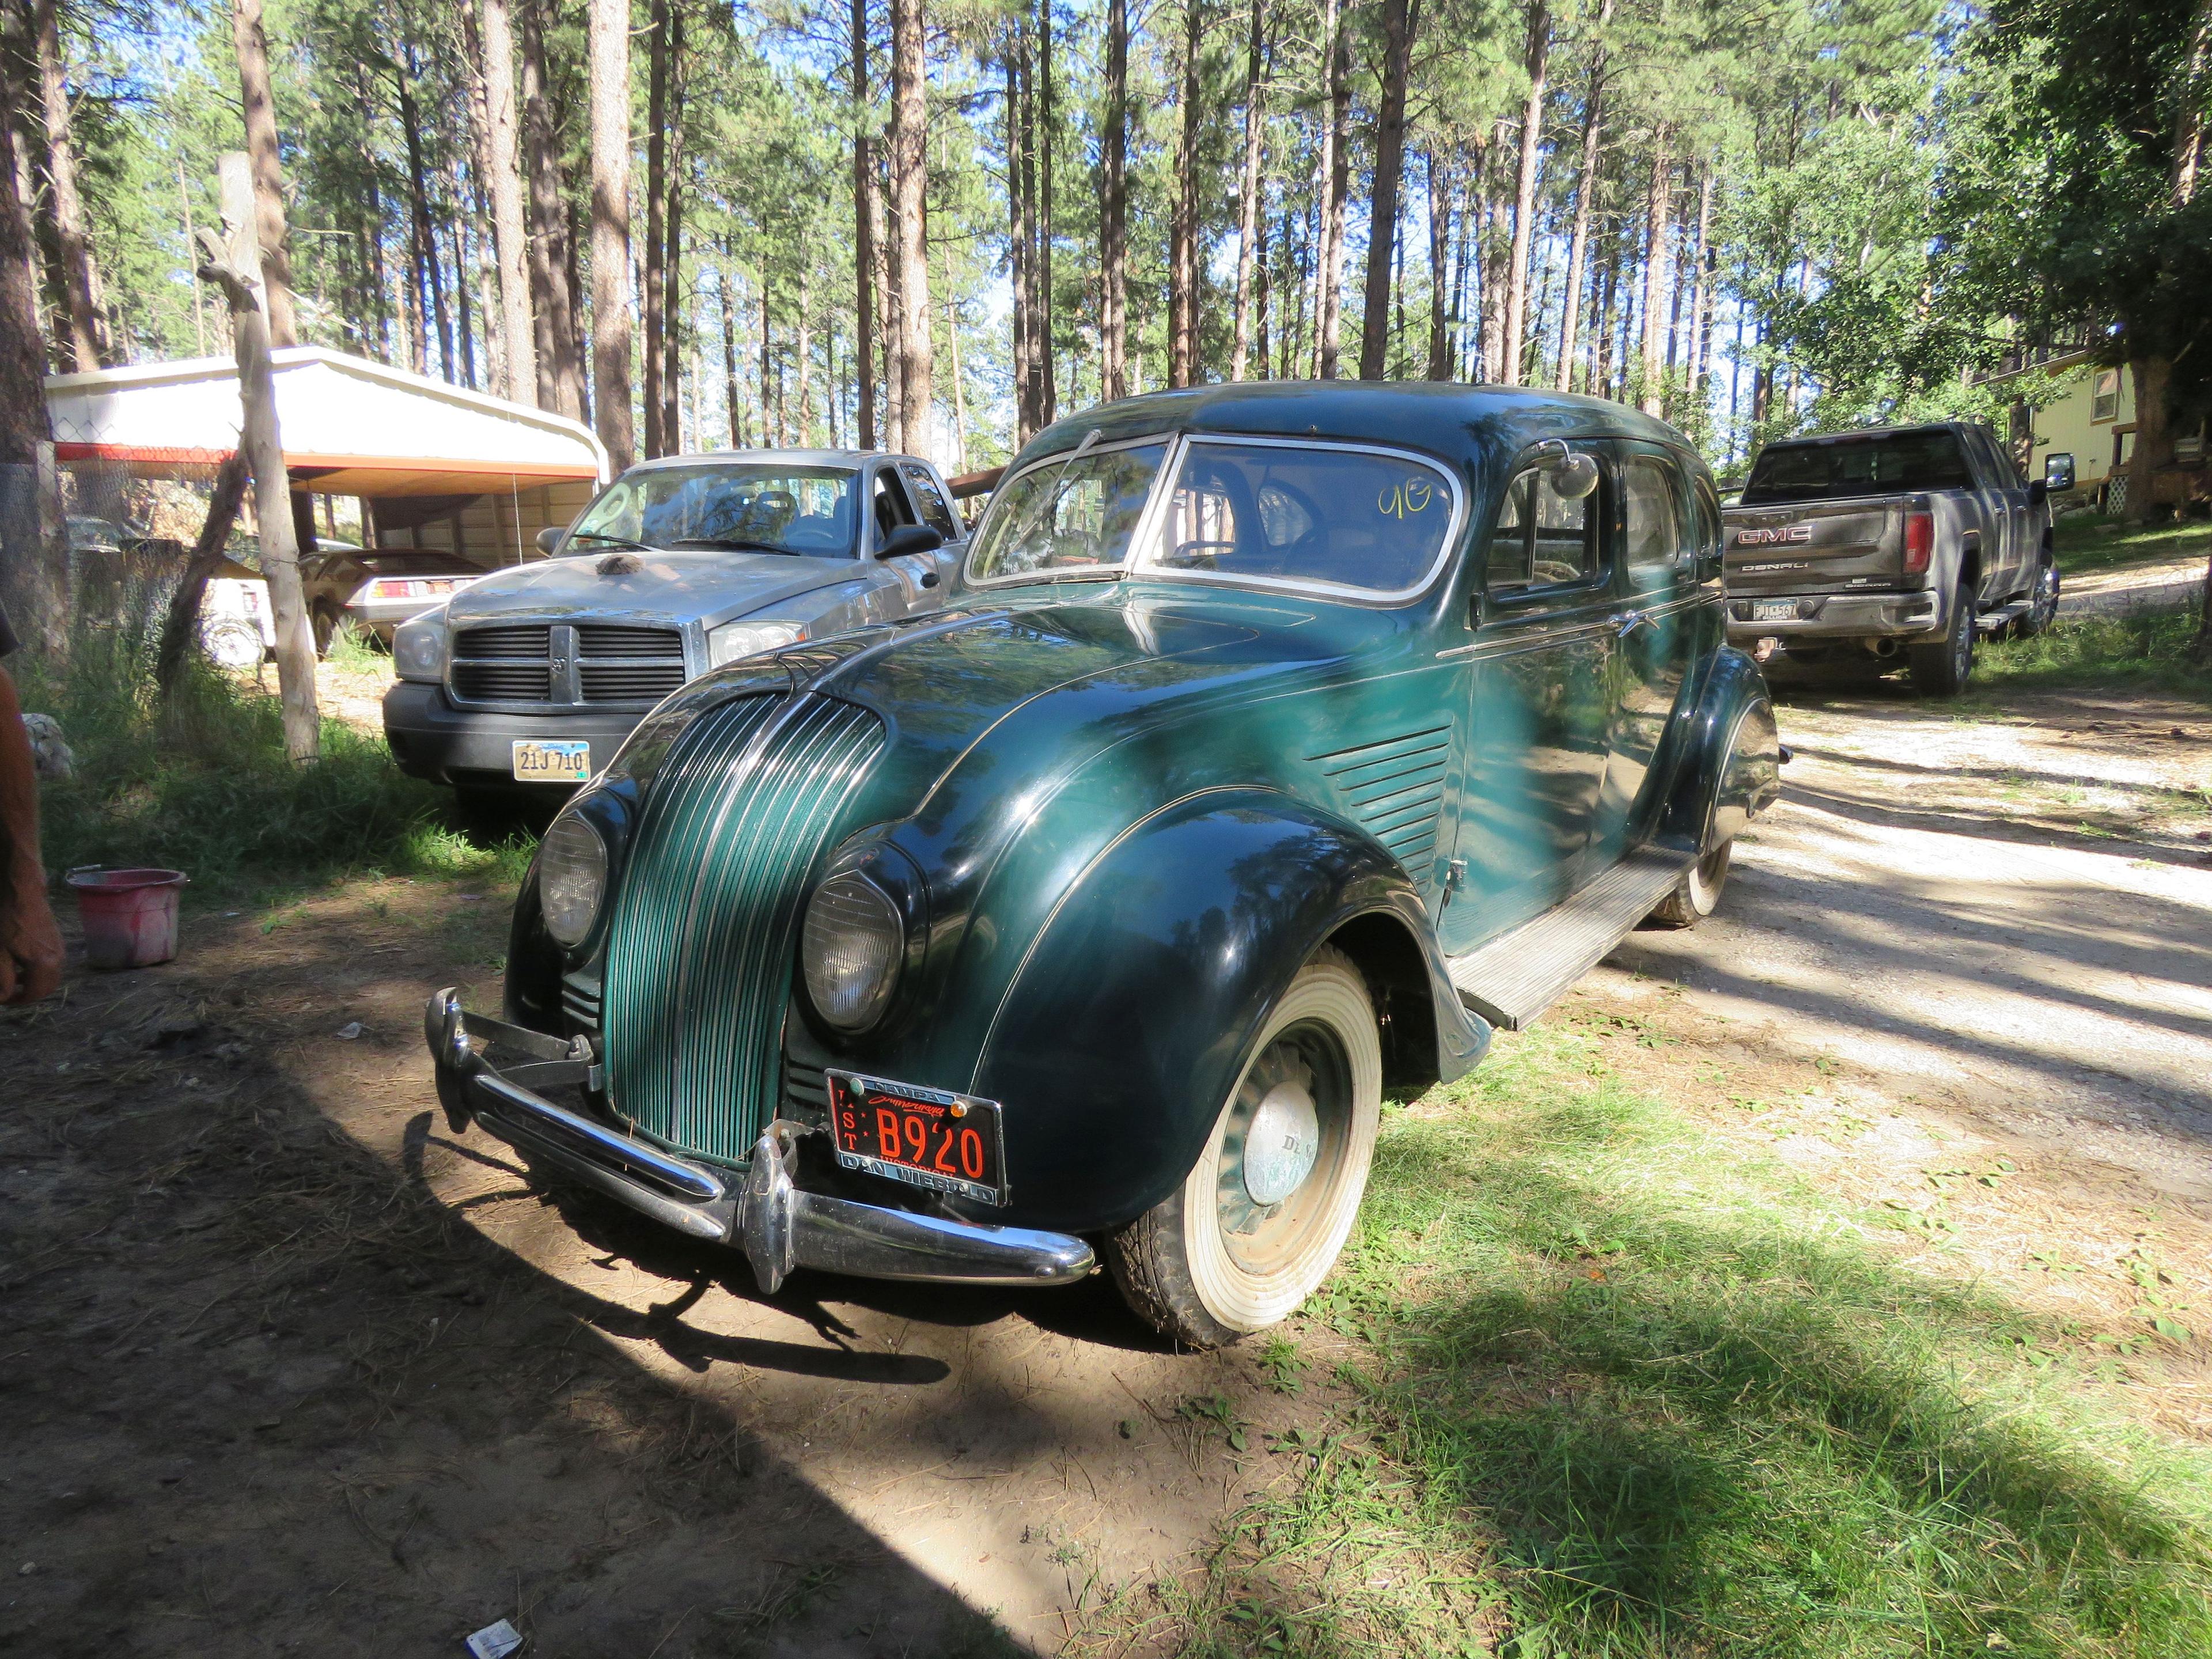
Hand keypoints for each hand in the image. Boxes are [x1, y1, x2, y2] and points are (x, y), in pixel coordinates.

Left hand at [2, 871, 62, 1002]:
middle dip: (28, 995)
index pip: (34, 994)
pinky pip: (52, 965)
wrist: (23, 893)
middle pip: (46, 988)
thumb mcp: (0, 953)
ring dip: (34, 983)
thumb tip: (4, 997)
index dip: (16, 1001)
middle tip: (9, 994)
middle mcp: (58, 959)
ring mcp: (60, 950)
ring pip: (50, 977)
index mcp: (44, 964)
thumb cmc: (8, 921)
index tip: (2, 999)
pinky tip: (23, 964)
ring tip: (14, 979)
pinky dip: (39, 972)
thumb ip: (4, 978)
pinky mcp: (58, 942)